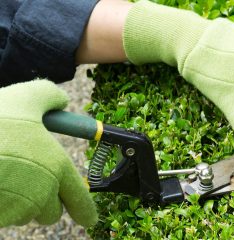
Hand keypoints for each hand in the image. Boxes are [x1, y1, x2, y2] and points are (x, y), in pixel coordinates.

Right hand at [0, 80, 96, 226]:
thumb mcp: (26, 98)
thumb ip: (49, 96)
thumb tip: (62, 101)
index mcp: (58, 167)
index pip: (81, 200)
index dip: (86, 210)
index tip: (89, 219)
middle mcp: (43, 192)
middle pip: (52, 211)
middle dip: (45, 201)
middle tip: (31, 179)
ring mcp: (18, 209)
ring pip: (27, 214)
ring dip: (22, 202)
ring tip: (6, 174)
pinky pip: (5, 215)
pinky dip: (3, 204)